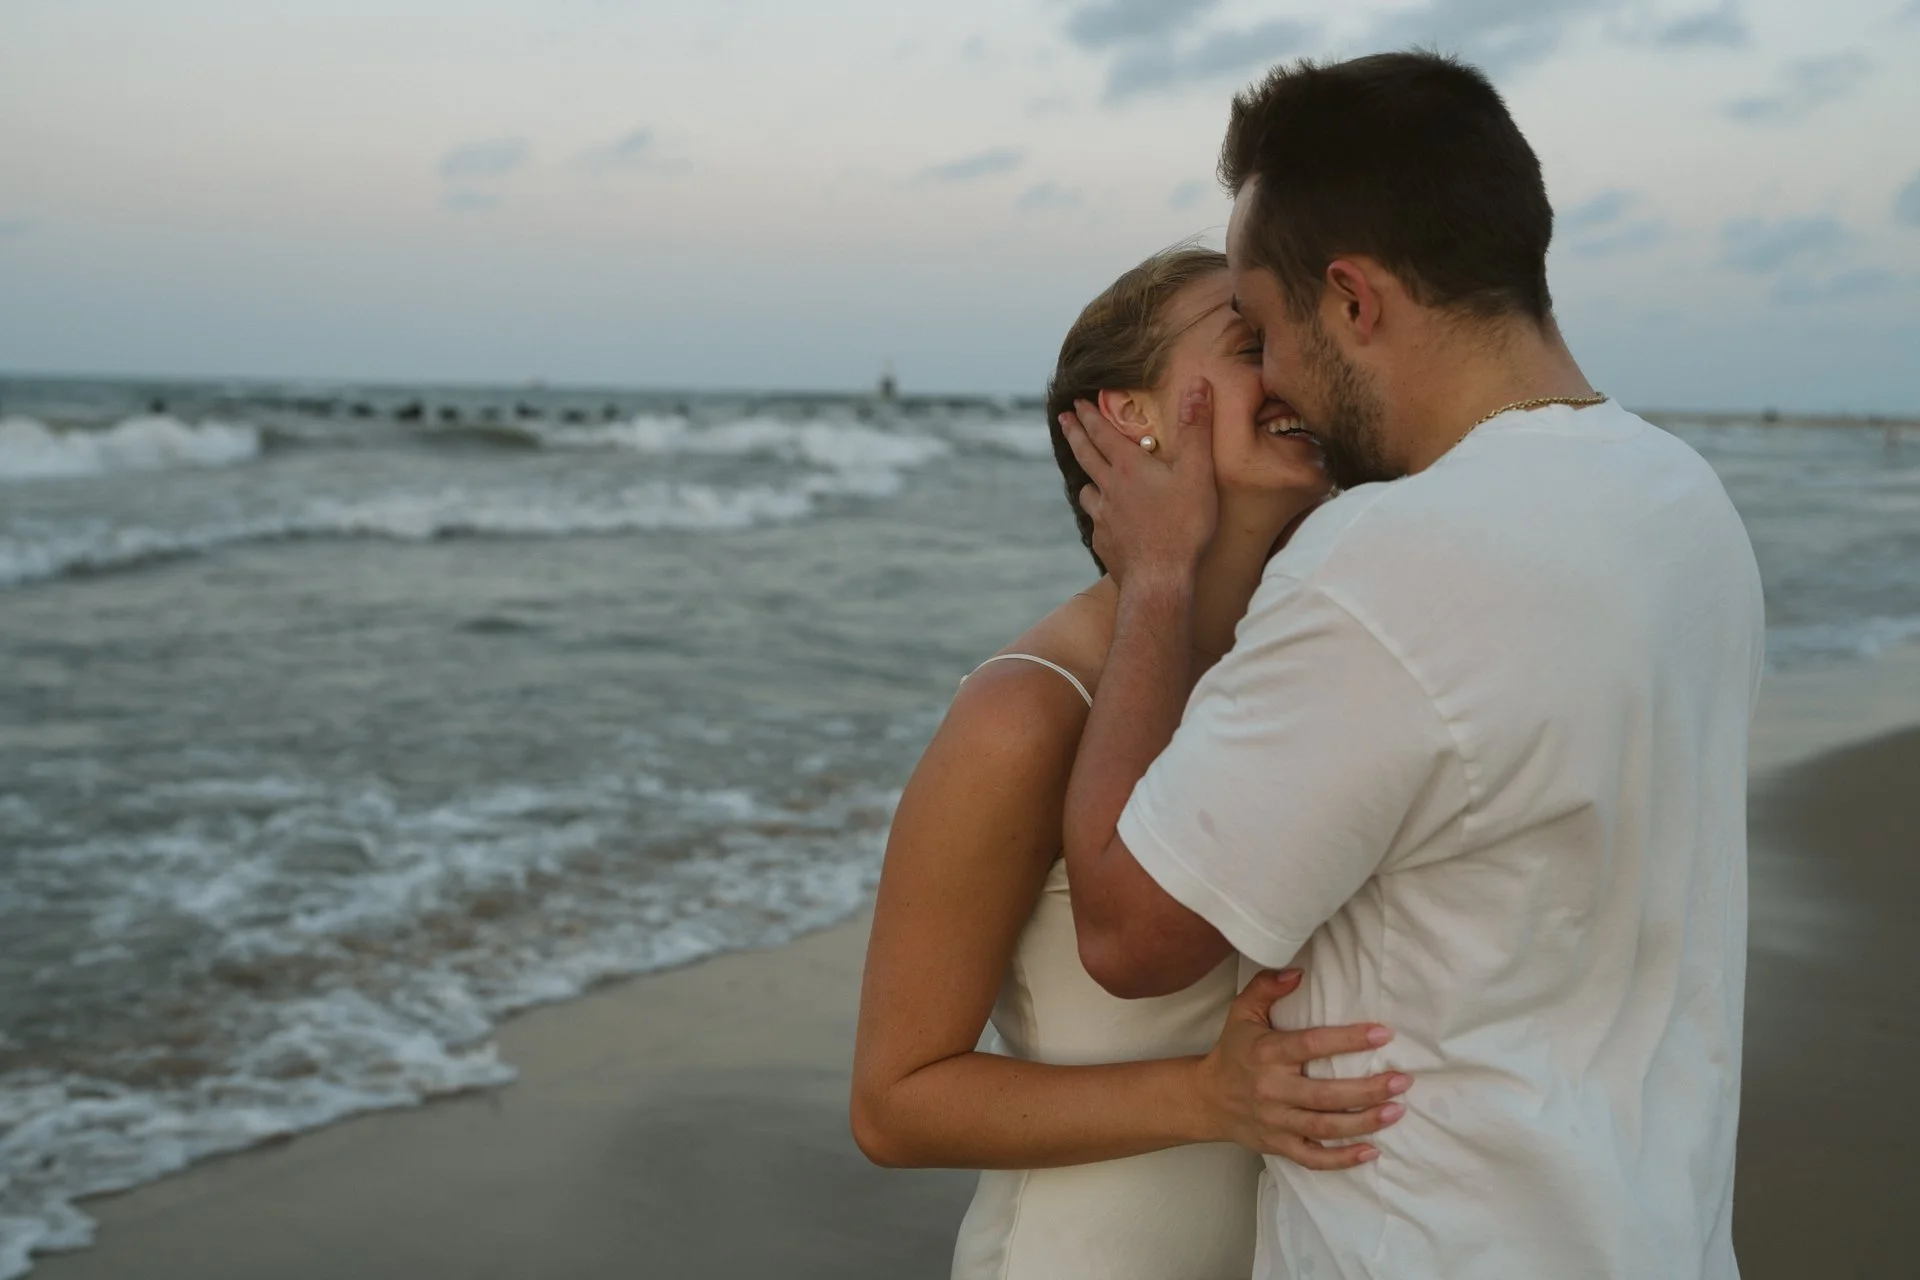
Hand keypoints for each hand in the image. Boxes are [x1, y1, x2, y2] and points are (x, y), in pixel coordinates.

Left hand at [1059, 379, 1218, 587]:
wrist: (1159, 580)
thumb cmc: (1182, 526)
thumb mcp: (1197, 472)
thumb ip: (1195, 428)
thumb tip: (1197, 384)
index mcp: (1127, 468)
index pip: (1102, 433)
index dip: (1089, 416)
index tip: (1076, 403)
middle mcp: (1108, 489)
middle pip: (1085, 455)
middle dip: (1075, 434)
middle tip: (1063, 419)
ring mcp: (1103, 518)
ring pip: (1088, 492)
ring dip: (1086, 478)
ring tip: (1086, 475)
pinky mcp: (1105, 543)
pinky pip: (1097, 522)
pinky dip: (1099, 515)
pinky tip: (1105, 520)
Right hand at [1196, 969, 1410, 1169]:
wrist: (1205, 1099)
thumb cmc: (1232, 1051)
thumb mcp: (1242, 1013)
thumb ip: (1266, 987)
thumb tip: (1298, 972)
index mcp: (1267, 1053)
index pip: (1312, 1045)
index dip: (1349, 1040)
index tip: (1383, 1034)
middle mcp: (1272, 1089)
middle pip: (1326, 1095)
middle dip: (1367, 1089)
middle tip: (1402, 1081)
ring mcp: (1276, 1121)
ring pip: (1324, 1127)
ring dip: (1364, 1122)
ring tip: (1396, 1111)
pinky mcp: (1279, 1146)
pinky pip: (1313, 1158)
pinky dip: (1342, 1160)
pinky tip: (1371, 1152)